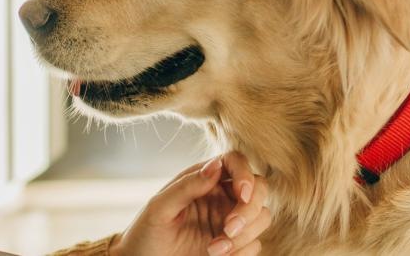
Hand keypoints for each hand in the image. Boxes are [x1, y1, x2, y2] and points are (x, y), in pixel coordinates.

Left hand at [106, 152, 271, 255]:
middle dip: (249, 209)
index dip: (245, 174)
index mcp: (203, 179)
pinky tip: (216, 255)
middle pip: (259, 188)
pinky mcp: (235, 244)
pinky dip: (242, 251)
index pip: (235, 162)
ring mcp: (230, 220)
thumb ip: (187, 185)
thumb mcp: (160, 207)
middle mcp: (221, 196)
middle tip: (229, 228)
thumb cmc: (147, 232)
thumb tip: (216, 165)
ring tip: (213, 249)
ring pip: (262, 217)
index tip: (242, 194)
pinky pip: (256, 244)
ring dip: (244, 235)